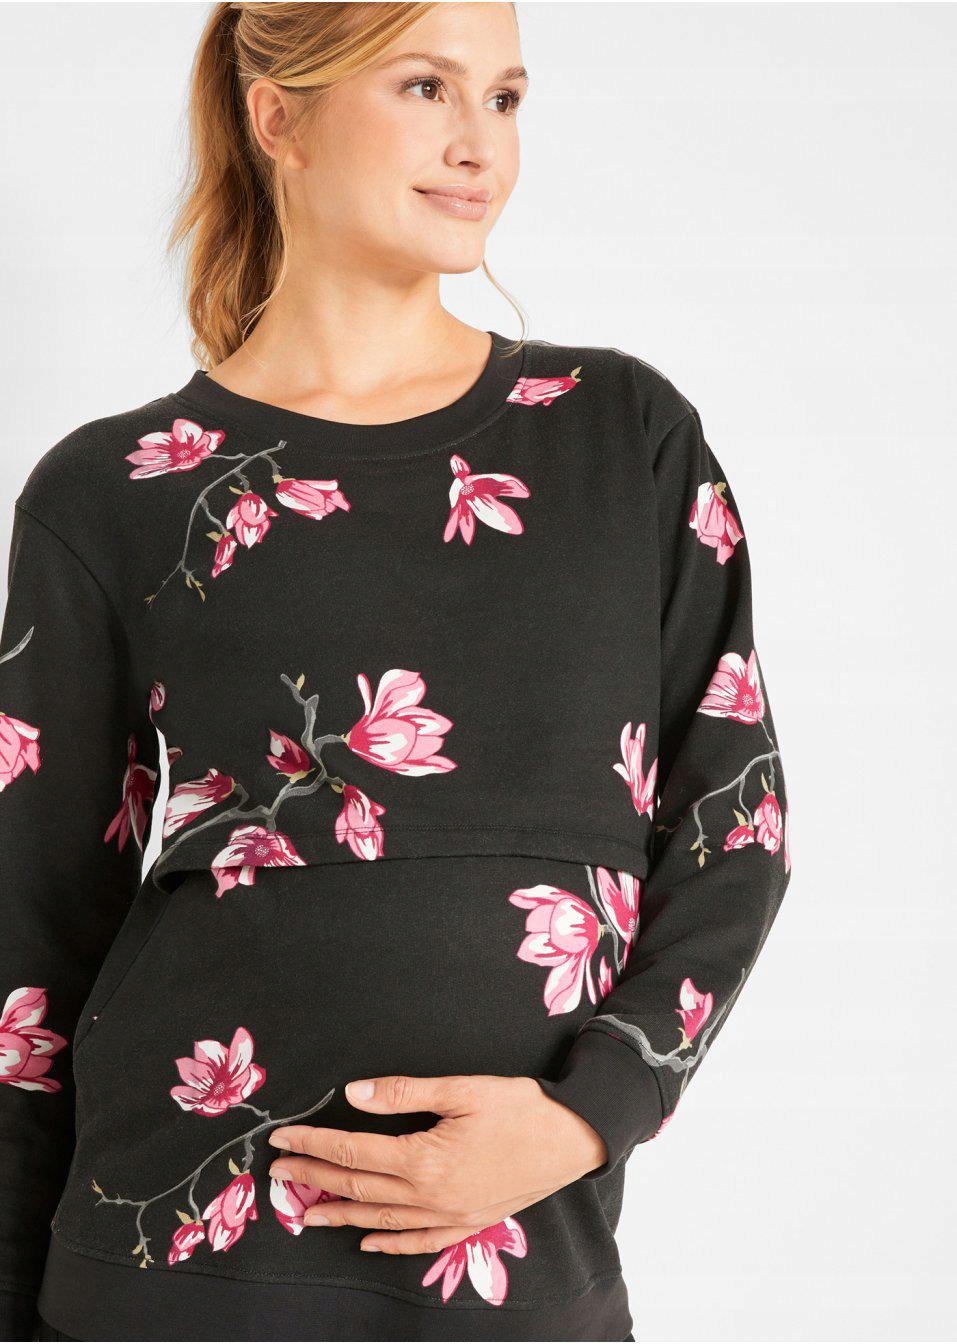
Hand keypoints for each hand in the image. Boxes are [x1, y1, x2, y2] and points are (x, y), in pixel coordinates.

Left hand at [266, 1072, 607, 1253]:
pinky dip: (389, 1242)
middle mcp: (431, 1196)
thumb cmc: (521, 1108)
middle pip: (360, 1188)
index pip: (354, 1153)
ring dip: (340, 1214)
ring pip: (381, 1220)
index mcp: (425, 1160)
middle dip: (315, 1179)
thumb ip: (404, 1093)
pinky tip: (368, 1241)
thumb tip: (354, 1093)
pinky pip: (419, 1241)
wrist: (575, 1138)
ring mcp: (450, 1216)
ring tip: (305, 1212)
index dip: (315, 1145)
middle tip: (279, 1173)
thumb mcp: (463, 1089)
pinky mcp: (468, 1223)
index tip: (284, 1138)